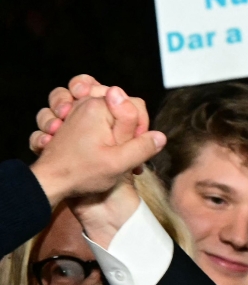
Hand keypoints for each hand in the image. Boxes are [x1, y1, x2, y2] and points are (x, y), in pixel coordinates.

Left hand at [29, 87, 163, 207]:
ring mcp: (76, 110)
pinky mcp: (72, 120)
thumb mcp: (119, 163)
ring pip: (107, 107)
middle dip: (127, 125)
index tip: (133, 146)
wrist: (49, 180)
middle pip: (121, 104)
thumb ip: (142, 147)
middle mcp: (85, 103)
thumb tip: (160, 136)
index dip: (141, 128)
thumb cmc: (80, 172)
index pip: (136, 105)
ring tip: (111, 144)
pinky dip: (98, 124)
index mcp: (98, 107)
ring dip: (113, 126)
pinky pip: (92, 112)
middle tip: (124, 146)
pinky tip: (97, 141)